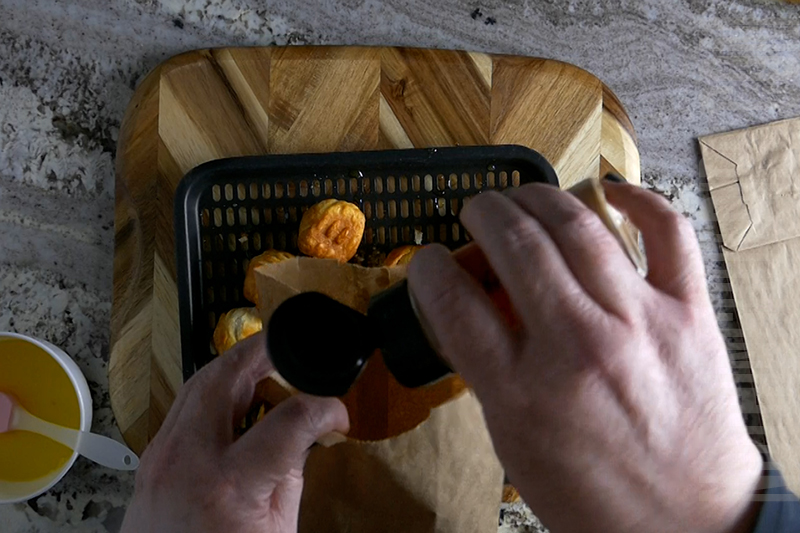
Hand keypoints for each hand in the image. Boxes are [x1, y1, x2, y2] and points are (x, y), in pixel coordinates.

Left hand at [120, 334, 348, 532]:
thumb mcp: (277, 530)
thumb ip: (291, 473)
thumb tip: (304, 433)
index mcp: (230, 484)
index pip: (289, 419)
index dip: (323, 408)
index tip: (335, 414)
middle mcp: (188, 459)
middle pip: (224, 376)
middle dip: (261, 352)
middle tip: (290, 347)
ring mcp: (161, 456)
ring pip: (197, 383)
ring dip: (235, 367)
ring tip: (266, 366)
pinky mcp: (151, 458)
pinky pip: (184, 406)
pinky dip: (214, 393)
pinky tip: (236, 400)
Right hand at [408, 181, 762, 532]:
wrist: (686, 524)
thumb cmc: (595, 496)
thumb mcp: (512, 442)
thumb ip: (486, 372)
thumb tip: (466, 311)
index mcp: (520, 392)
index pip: (452, 301)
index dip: (429, 267)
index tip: (429, 260)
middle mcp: (576, 347)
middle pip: (512, 245)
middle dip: (481, 213)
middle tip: (476, 212)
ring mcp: (637, 322)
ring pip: (577, 225)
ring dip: (537, 197)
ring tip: (521, 198)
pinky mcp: (688, 312)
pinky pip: (667, 232)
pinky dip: (637, 199)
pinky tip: (609, 191)